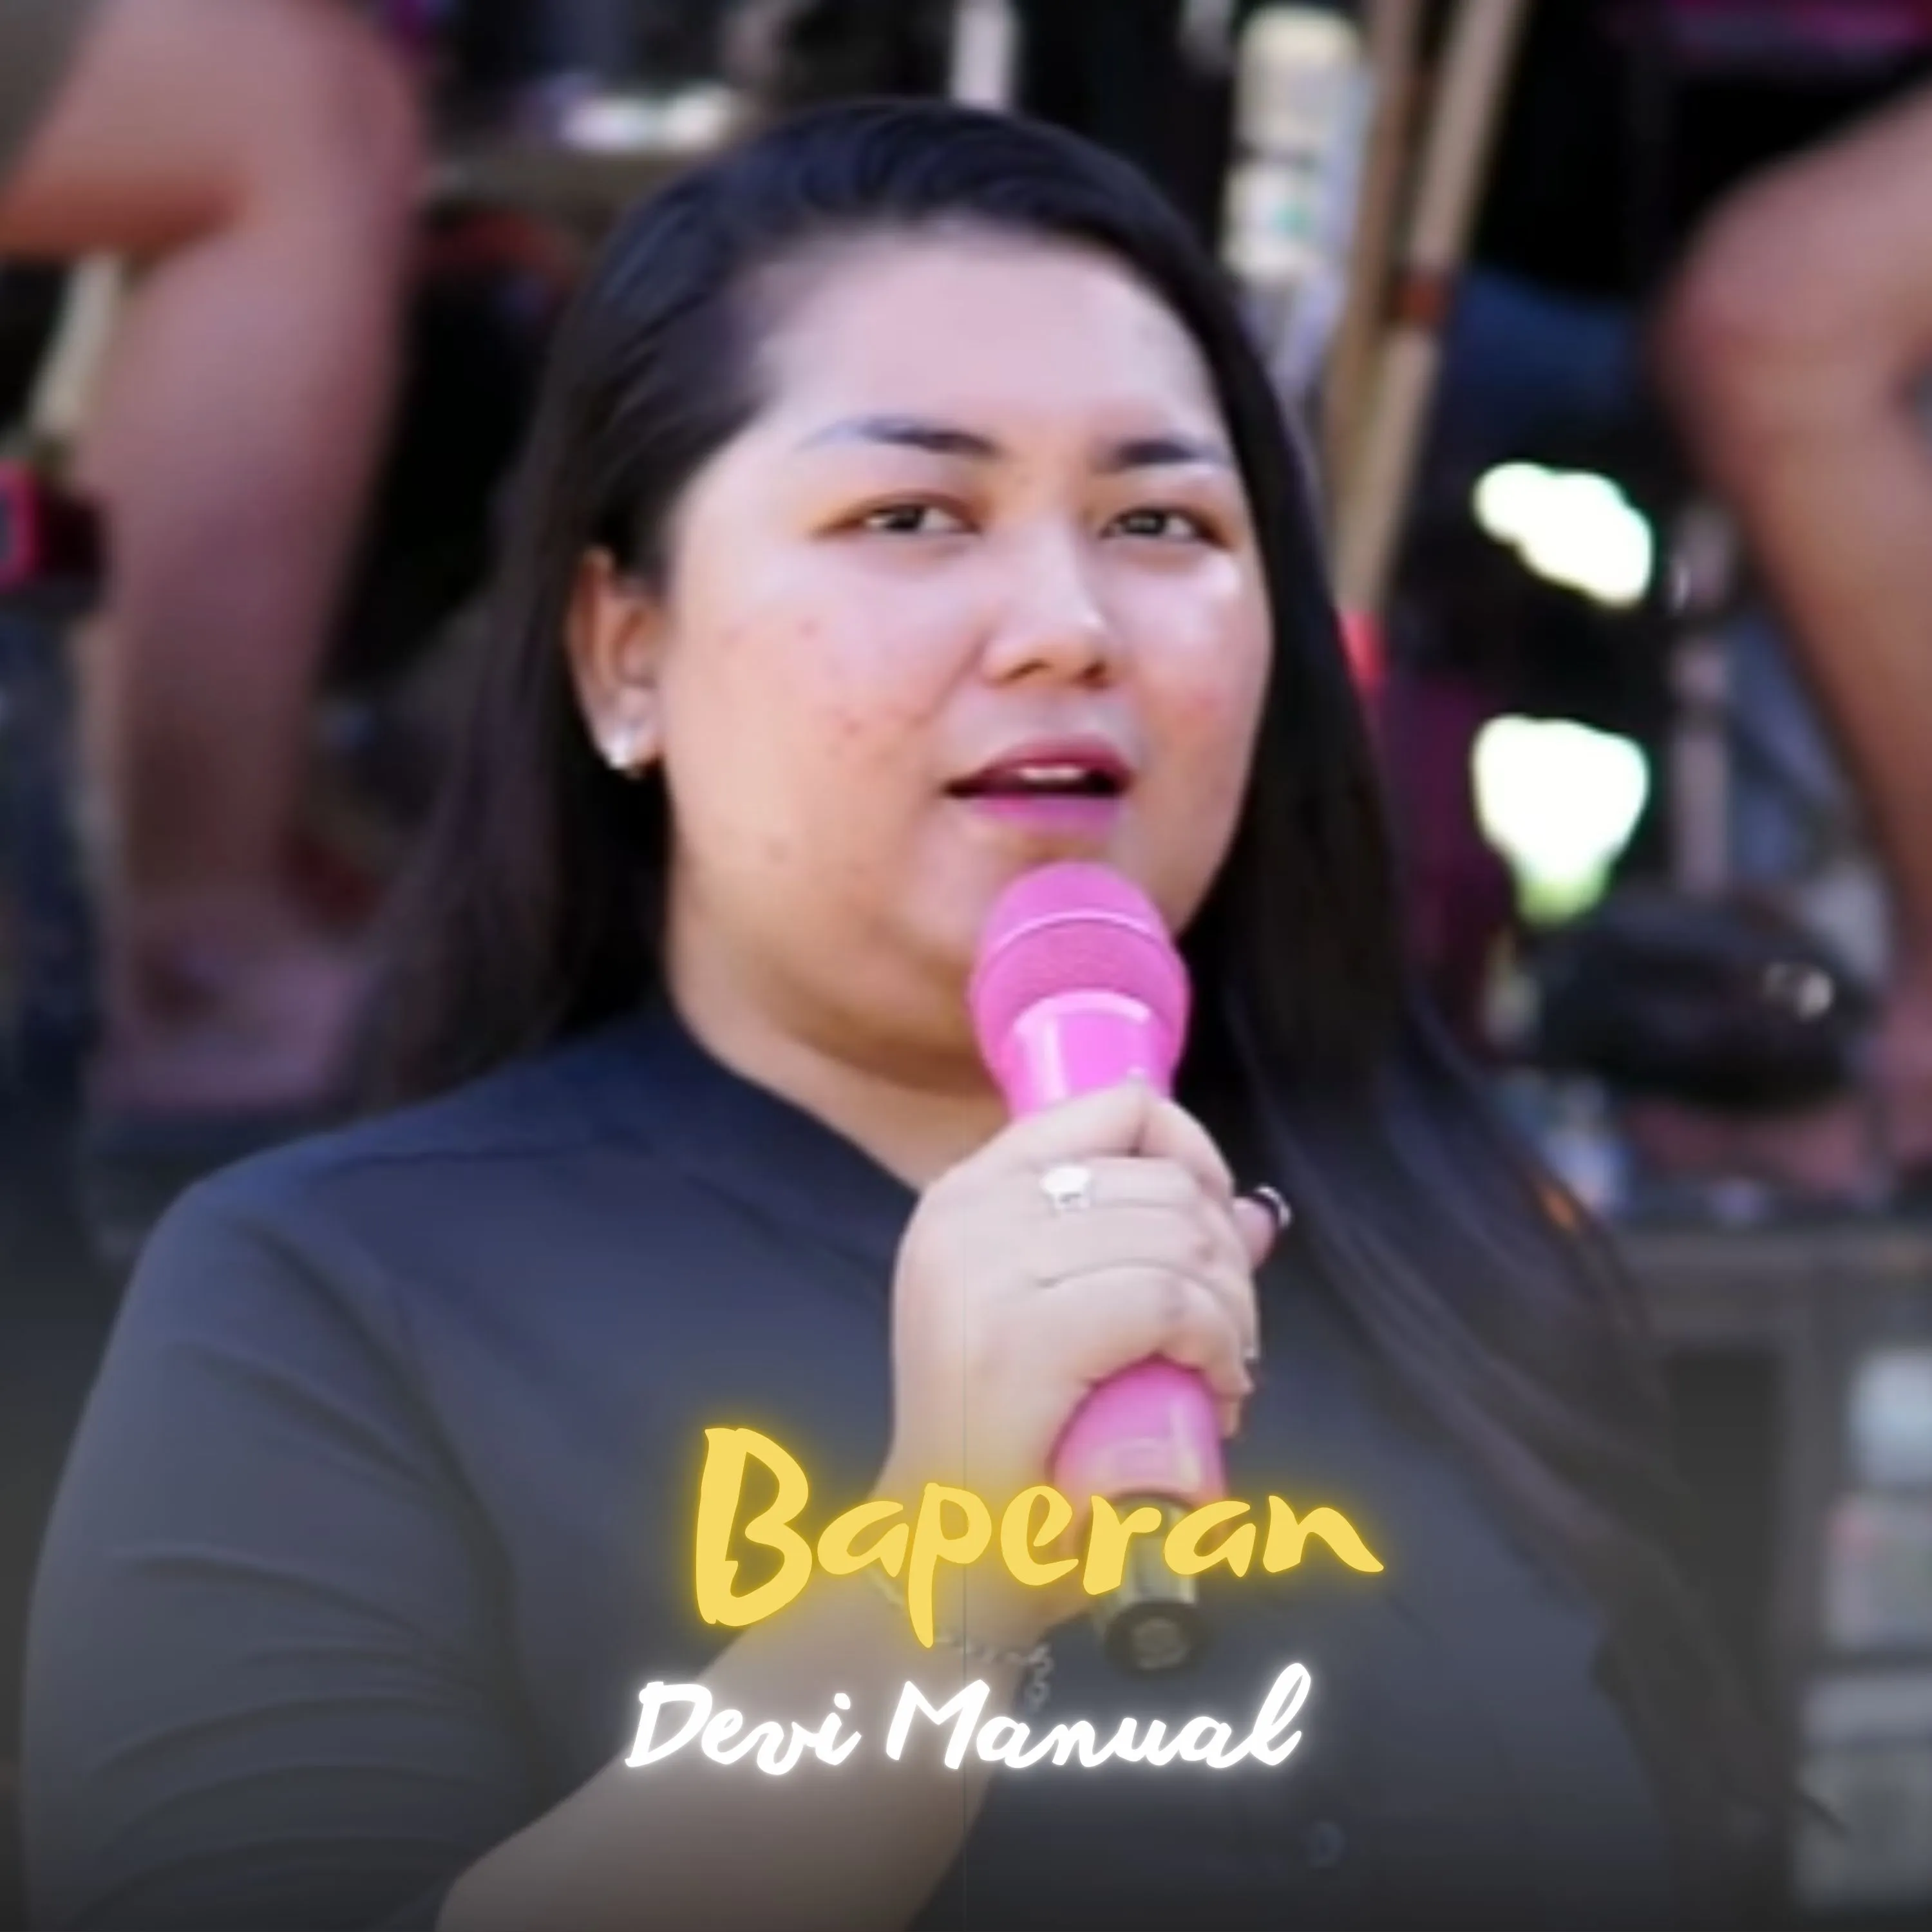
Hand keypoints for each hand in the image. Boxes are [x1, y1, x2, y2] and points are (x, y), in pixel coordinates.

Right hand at [874, 1079, 1279, 1645]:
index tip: (1211, 1235)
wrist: (942, 1563)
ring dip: (1231, 1308)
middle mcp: (966, 1216)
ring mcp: (984, 1275)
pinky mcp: (1017, 1342)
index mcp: (967, 1195)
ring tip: (1221, 1371)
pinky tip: (1218, 1391)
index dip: (1193, 1157)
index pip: (1117, 1107)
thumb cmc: (1017, 1447)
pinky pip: (1168, 1302)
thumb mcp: (1076, 1323)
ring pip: (1176, 1237)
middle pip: (1162, 1178)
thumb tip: (1258, 1213)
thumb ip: (1152, 1255)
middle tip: (1226, 1336)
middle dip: (1226, 1256)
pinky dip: (1218, 1346)